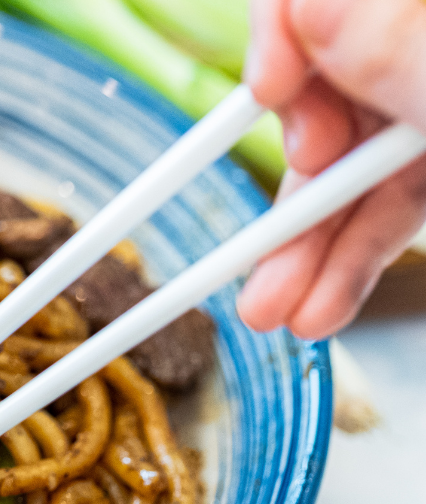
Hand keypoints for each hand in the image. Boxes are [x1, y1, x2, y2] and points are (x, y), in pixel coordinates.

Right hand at [236, 0, 425, 338]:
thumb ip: (353, 20)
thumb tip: (291, 20)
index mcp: (403, 8)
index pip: (305, 2)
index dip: (276, 39)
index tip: (268, 92)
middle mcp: (412, 49)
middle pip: (320, 102)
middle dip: (284, 191)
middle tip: (253, 243)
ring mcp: (423, 114)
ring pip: (348, 174)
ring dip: (303, 252)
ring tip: (268, 313)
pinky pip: (386, 210)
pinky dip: (348, 263)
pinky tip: (316, 308)